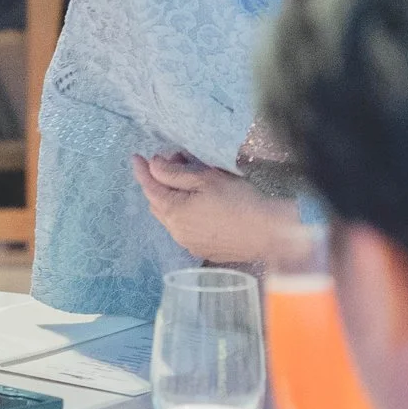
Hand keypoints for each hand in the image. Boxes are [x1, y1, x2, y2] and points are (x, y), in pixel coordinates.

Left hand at [130, 152, 298, 268]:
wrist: (270, 233)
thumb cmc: (240, 201)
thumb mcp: (206, 179)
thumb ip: (174, 173)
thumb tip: (153, 166)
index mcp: (174, 212)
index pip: (150, 187)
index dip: (142, 171)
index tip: (137, 157)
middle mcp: (176, 232)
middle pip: (158, 203)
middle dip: (160, 182)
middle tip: (174, 162)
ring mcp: (189, 243)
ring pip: (171, 217)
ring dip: (172, 198)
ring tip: (188, 181)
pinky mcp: (203, 250)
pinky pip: (184, 229)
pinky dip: (184, 214)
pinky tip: (199, 204)